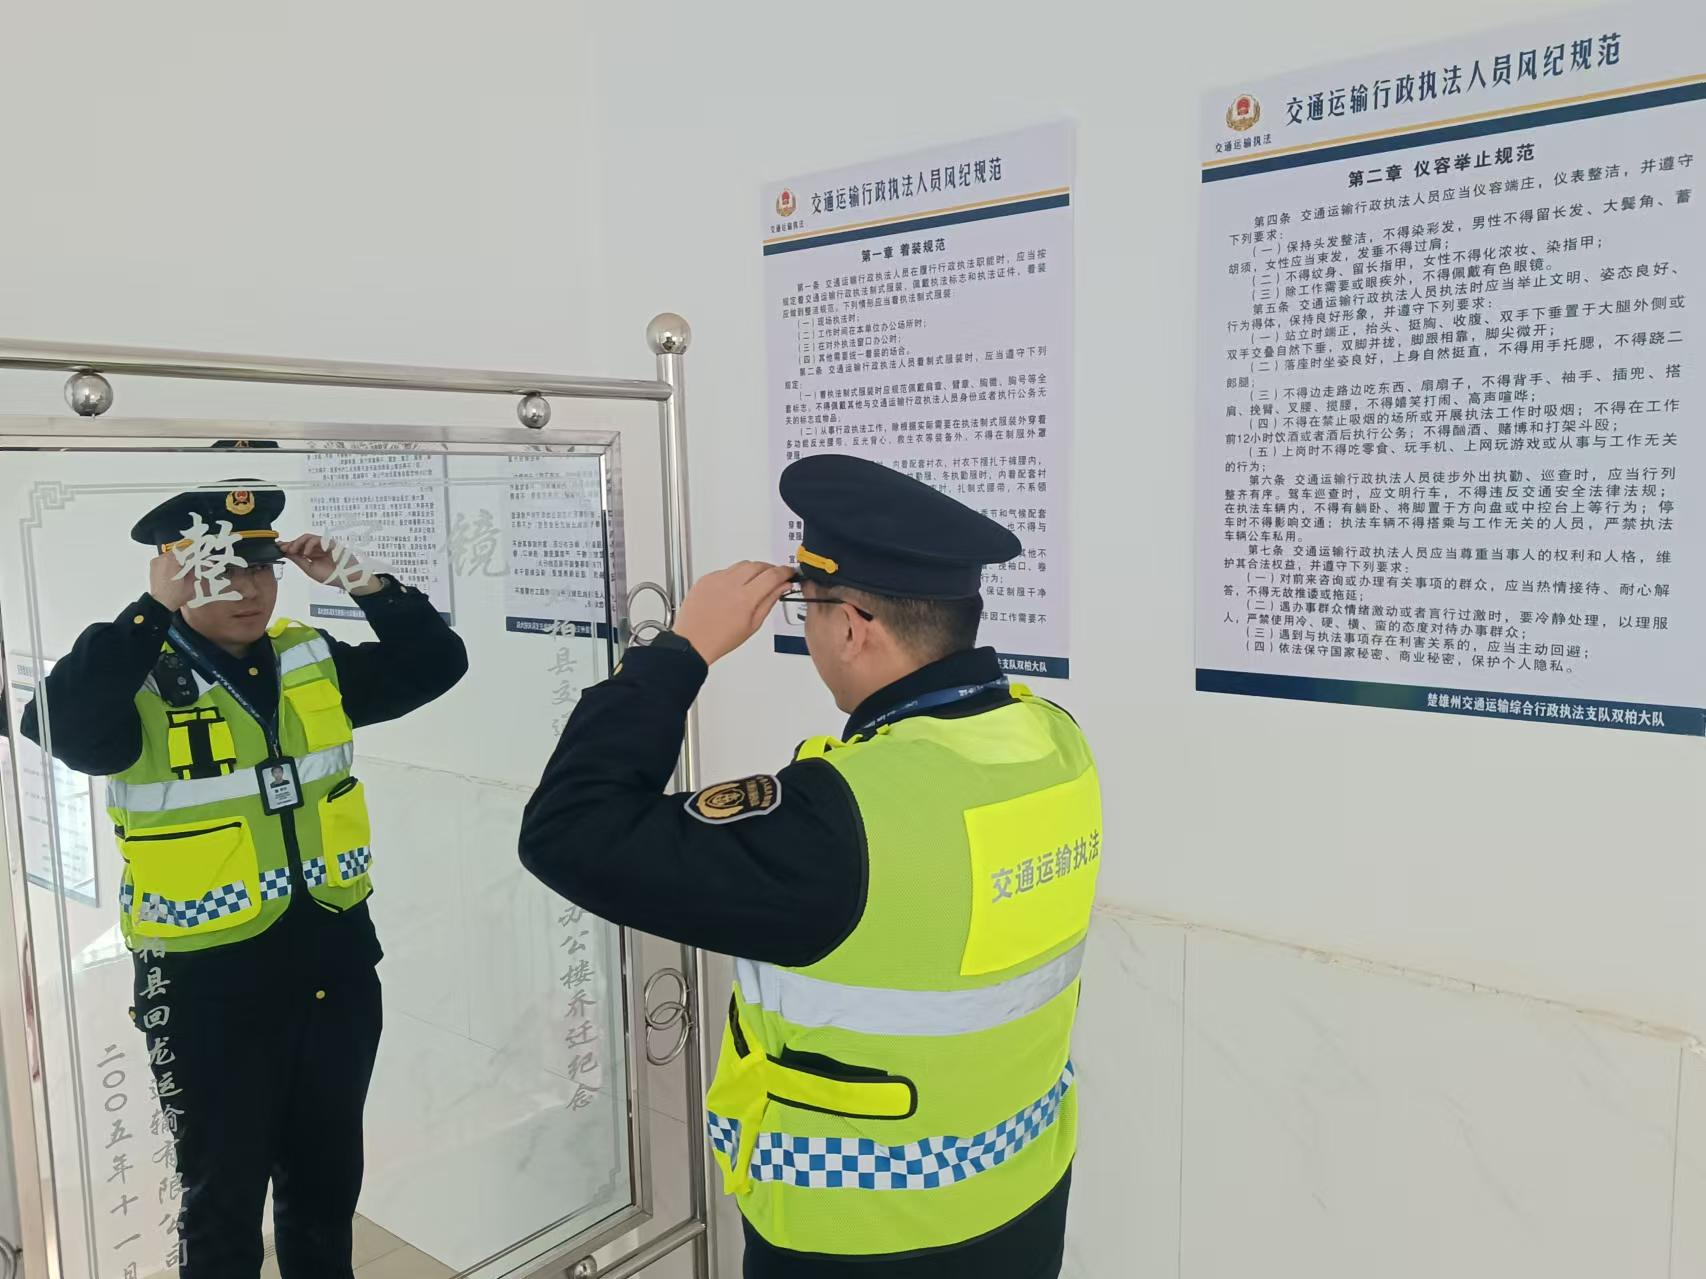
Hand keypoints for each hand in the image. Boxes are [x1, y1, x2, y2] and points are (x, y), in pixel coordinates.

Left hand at [147, 552, 196, 611]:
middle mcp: (162, 558)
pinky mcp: (153, 566)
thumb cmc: (175, 595)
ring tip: (186, 568)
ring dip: (180, 559)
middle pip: (179, 551)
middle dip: (188, 555)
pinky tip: (177, 571)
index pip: (187, 549)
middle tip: (195, 561)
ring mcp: (156, 561)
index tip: (201, 555)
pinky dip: (172, 563)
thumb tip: (200, 562)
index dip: (196, 552)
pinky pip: (165, 560)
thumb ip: (197, 568)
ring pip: (172, 555)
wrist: (161, 603)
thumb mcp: (192, 581)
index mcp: (172, 559)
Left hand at [280, 533, 379, 595]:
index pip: (298, 547)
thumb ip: (299, 560)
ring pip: (307, 537)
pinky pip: (318, 539)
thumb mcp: (309, 569)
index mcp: (312, 555)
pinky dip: (310, 545)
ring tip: (293, 550)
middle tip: (284, 549)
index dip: (287, 546)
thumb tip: (286, 553)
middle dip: (291, 543)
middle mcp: (317, 548)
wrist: (347, 579)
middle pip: (301, 540)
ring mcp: (324, 545)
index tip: (278, 547)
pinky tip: (306, 552)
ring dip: (298, 542)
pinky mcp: (330, 543)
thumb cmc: (331, 576)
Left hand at [671, 561, 794, 664]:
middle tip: (774, 578)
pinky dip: (735, 575)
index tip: (789, 573)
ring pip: (742, 564)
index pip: (772, 575)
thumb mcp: (753, 624)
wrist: (693, 641)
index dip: (785, 572)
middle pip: (758, 565)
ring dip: (753, 570)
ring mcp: (716, 579)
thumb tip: (783, 586)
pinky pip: (726, 570)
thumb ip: (769, 601)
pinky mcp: (706, 578)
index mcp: (745, 599)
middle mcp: (730, 584)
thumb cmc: (720, 639)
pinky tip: (734, 588)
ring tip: (754, 584)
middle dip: (770, 569)